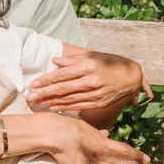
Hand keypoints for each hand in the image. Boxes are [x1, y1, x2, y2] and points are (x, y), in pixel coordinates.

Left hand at [27, 50, 150, 111]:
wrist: (133, 77)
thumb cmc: (111, 62)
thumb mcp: (94, 56)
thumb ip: (73, 60)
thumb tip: (55, 61)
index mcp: (89, 66)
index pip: (62, 74)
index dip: (46, 80)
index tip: (33, 84)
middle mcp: (92, 80)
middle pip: (63, 88)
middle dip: (45, 93)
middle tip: (30, 96)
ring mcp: (96, 93)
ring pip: (69, 99)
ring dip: (51, 101)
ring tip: (38, 103)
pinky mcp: (99, 103)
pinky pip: (78, 106)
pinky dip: (65, 107)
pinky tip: (53, 107)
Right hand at [45, 114, 158, 163]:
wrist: (55, 132)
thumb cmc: (67, 127)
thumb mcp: (85, 127)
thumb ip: (96, 133)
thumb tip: (105, 133)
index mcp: (103, 141)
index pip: (125, 149)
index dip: (137, 155)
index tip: (148, 159)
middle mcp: (103, 153)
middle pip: (127, 163)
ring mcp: (95, 163)